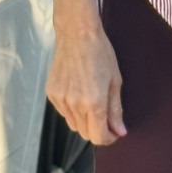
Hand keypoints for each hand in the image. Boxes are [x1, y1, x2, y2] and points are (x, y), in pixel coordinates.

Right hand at [46, 20, 125, 145]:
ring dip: (85, 122)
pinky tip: (80, 95)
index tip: (114, 132)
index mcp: (93, 102)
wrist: (77, 34)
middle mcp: (74, 104)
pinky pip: (63, 113)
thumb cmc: (100, 53)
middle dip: (98, 131)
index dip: (109, 138)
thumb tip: (120, 131)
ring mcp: (60, 100)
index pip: (99, 137)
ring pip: (73, 125)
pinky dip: (73, 111)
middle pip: (85, 134)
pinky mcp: (51, 93)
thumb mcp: (115, 81)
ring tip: (93, 103)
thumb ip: (116, 110)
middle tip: (107, 119)